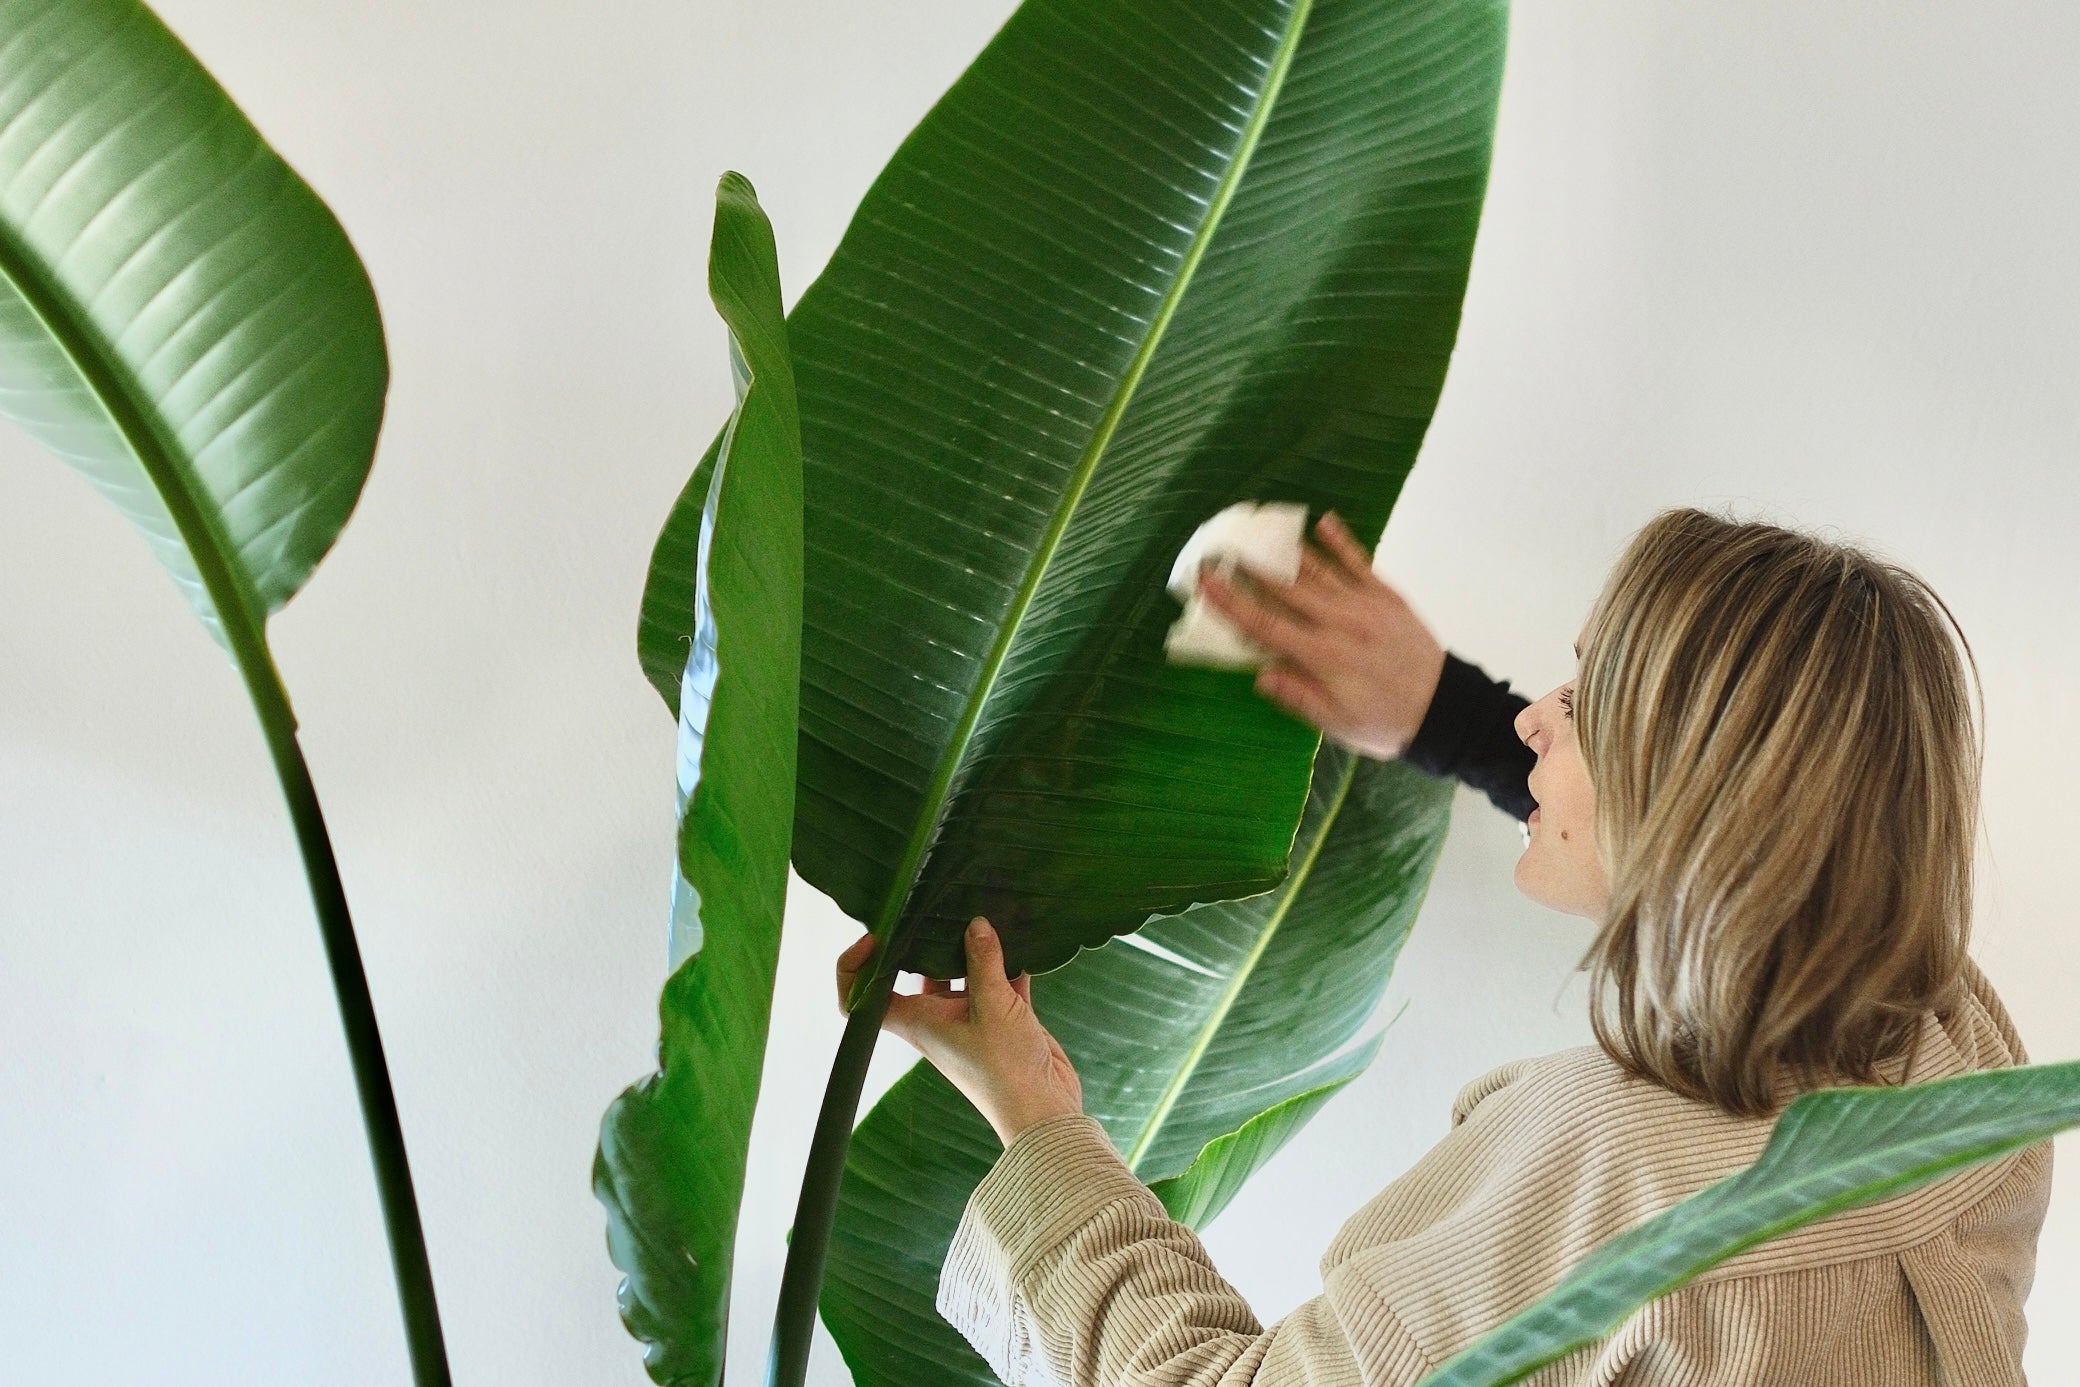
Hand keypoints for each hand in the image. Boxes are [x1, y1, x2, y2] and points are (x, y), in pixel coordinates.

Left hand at [835, 919, 1082, 1146]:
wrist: (1044, 1110)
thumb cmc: (1005, 1069)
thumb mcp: (993, 1007)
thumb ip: (983, 962)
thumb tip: (975, 923)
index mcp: (918, 1022)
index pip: (864, 1000)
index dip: (857, 969)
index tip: (874, 937)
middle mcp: (938, 1019)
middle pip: (917, 973)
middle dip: (927, 940)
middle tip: (939, 907)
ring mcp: (972, 1019)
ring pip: (963, 975)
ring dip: (974, 949)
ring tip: (984, 914)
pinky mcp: (1005, 1020)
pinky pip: (1001, 983)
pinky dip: (1009, 964)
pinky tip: (1022, 940)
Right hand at [1197, 510, 1445, 758]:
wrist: (1444, 709)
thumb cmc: (1384, 722)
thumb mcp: (1337, 724)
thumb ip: (1298, 696)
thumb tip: (1260, 674)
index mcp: (1323, 657)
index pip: (1266, 624)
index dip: (1232, 602)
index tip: (1205, 580)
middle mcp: (1340, 622)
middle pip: (1285, 588)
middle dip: (1249, 566)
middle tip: (1221, 545)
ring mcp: (1365, 604)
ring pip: (1317, 569)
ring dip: (1284, 549)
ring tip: (1256, 530)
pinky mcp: (1386, 595)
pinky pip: (1358, 562)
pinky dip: (1339, 541)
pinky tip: (1321, 521)